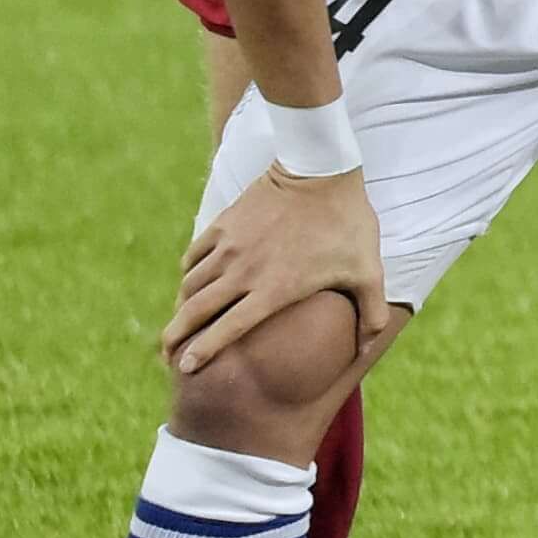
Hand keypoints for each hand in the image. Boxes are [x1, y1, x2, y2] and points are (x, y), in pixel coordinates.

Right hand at [168, 150, 391, 373]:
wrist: (321, 169)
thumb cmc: (347, 223)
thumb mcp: (367, 271)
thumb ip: (371, 313)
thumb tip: (370, 349)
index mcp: (273, 289)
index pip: (228, 329)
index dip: (203, 351)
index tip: (185, 368)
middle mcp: (243, 272)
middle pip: (195, 312)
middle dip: (174, 338)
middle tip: (166, 355)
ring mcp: (229, 247)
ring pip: (189, 285)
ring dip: (179, 308)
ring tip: (177, 325)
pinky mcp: (223, 224)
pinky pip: (193, 257)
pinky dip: (187, 274)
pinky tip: (190, 283)